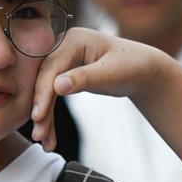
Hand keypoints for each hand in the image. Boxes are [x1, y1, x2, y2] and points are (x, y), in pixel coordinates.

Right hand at [31, 27, 164, 151]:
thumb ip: (85, 78)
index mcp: (73, 40)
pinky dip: (50, 115)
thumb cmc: (132, 66)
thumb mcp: (111, 73)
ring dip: (44, 117)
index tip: (38, 116)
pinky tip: (49, 135)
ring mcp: (63, 61)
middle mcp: (63, 47)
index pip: (51, 68)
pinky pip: (52, 96)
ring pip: (46, 92)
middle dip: (40, 109)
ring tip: (43, 142)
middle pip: (44, 81)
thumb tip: (58, 87)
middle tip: (38, 135)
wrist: (144, 70)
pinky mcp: (65, 74)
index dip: (43, 93)